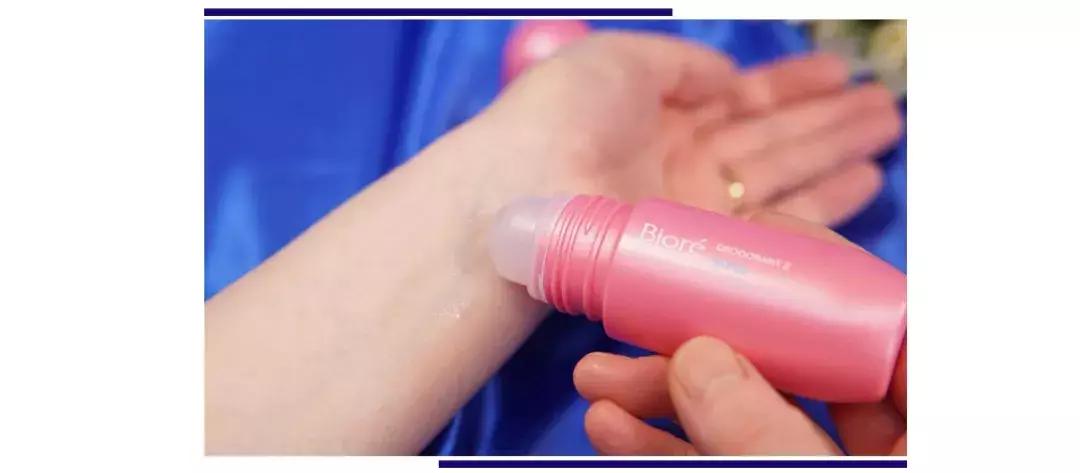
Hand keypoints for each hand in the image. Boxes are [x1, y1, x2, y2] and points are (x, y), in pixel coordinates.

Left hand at [473, 32, 901, 224]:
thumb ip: (679, 63)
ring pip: (782, 175)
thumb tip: (727, 76)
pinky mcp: (705, 250)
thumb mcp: (617, 60)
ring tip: (887, 133)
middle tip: (886, 107)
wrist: (527, 192)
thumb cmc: (561, 115)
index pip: (738, 100)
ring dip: (836, 153)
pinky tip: (864, 181)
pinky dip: (823, 204)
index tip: (837, 72)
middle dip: (828, 120)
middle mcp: (681, 163)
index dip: (789, 86)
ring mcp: (694, 209)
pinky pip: (775, 223)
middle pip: (769, 138)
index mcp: (658, 114)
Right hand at [572, 212, 906, 455]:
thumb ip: (769, 437)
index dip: (817, 271)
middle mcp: (890, 435)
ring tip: (595, 382)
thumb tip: (699, 359)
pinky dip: (672, 445)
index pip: (888, 318)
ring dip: (668, 395)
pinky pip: (733, 459)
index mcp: (934, 422)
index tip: (740, 239)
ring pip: (752, 413)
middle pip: (799, 360)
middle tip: (635, 321)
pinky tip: (614, 428)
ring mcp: (835, 461)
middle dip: (705, 339)